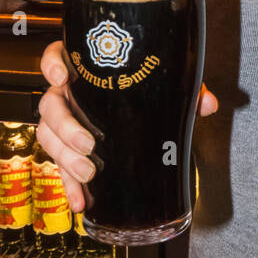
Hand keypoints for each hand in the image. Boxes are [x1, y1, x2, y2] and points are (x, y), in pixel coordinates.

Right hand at [36, 38, 217, 212]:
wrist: (145, 119)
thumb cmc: (145, 91)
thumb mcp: (165, 86)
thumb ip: (186, 90)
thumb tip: (207, 104)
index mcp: (86, 72)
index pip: (57, 56)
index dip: (52, 64)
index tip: (61, 78)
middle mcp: (69, 95)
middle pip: (51, 105)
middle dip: (65, 126)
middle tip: (88, 143)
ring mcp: (65, 124)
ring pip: (50, 137)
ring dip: (65, 158)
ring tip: (88, 174)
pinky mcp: (69, 152)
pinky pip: (61, 168)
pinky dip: (70, 186)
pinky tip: (81, 201)